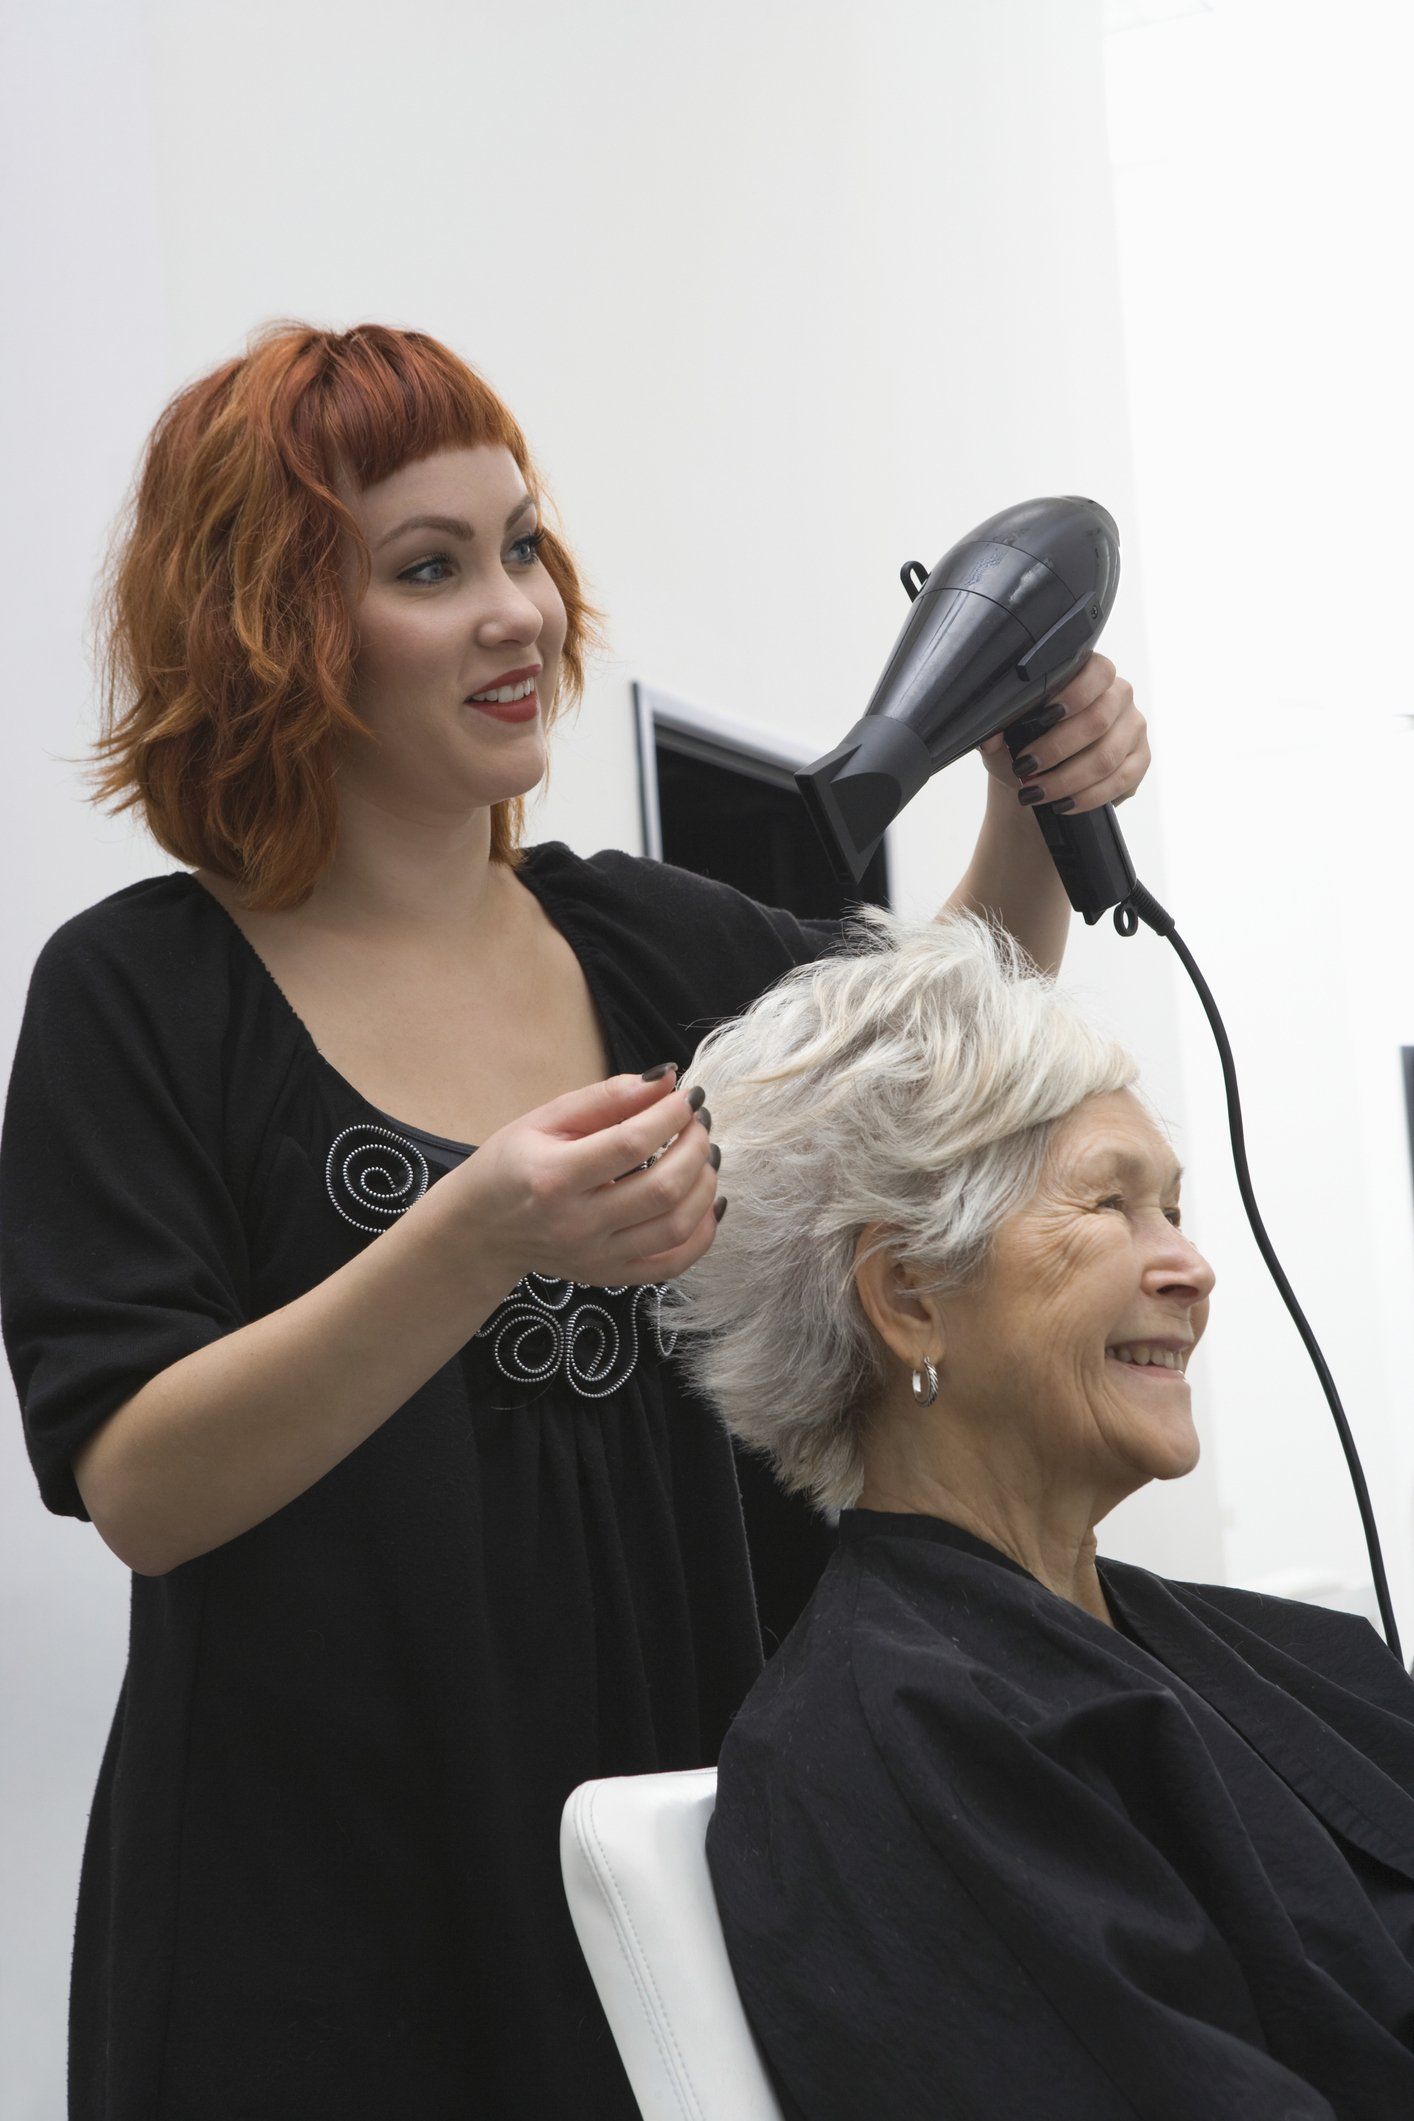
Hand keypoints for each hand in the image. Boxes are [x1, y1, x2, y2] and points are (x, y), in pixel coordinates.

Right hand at [447, 1067, 722, 1287]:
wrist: (481, 1231)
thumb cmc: (511, 1165)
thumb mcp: (544, 1119)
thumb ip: (606, 1098)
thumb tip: (666, 1079)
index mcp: (554, 1177)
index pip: (632, 1144)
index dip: (671, 1115)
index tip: (690, 1096)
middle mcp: (577, 1224)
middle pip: (662, 1189)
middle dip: (696, 1147)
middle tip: (699, 1123)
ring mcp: (596, 1257)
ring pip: (676, 1228)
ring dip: (705, 1185)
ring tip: (705, 1154)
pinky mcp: (610, 1276)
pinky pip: (673, 1264)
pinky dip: (702, 1232)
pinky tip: (707, 1200)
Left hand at [977, 654, 1149, 814]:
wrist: (1041, 775)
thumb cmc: (1025, 744)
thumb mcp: (1006, 736)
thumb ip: (997, 732)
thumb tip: (989, 738)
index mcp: (1090, 673)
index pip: (1096, 672)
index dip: (1074, 694)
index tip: (1044, 717)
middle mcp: (1119, 695)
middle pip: (1097, 720)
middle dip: (1056, 749)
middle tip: (1025, 768)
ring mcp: (1134, 727)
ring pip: (1106, 756)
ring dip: (1066, 780)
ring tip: (1035, 793)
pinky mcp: (1140, 759)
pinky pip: (1120, 781)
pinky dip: (1087, 797)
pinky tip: (1062, 804)